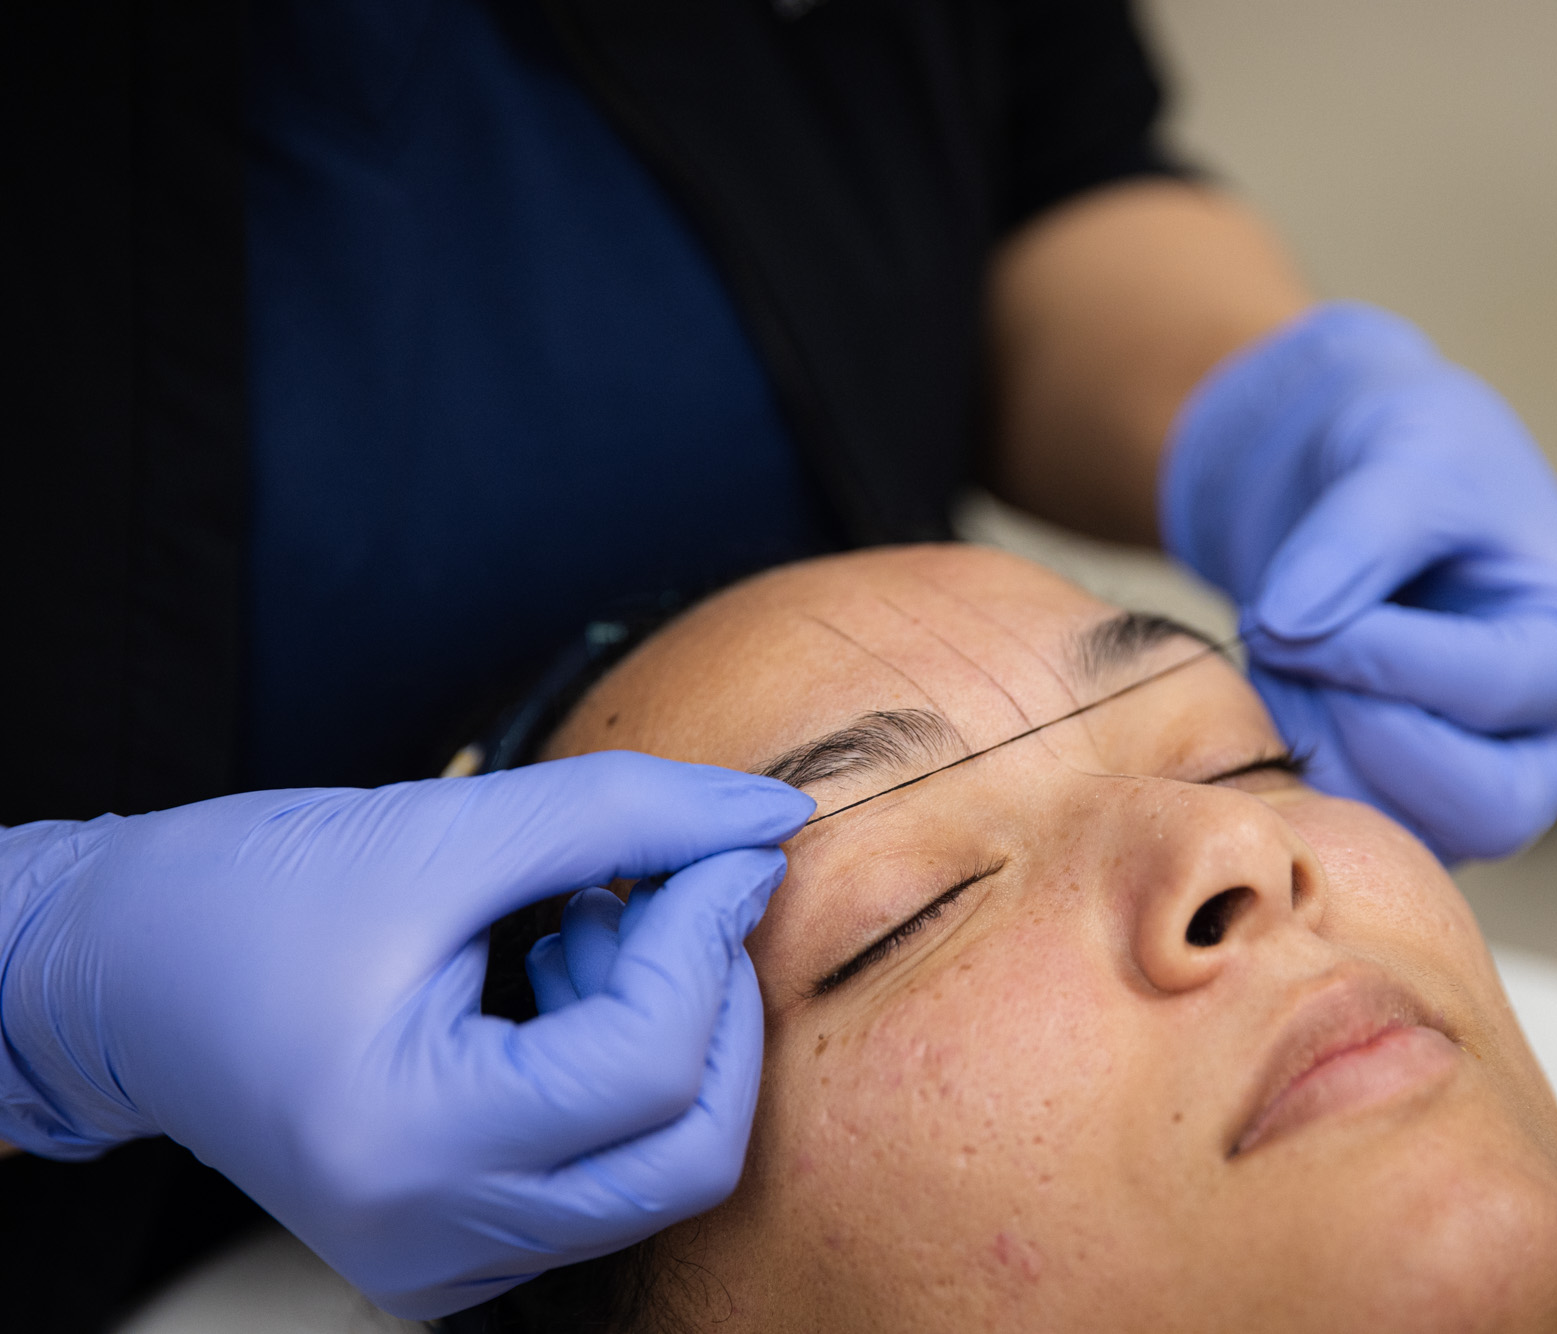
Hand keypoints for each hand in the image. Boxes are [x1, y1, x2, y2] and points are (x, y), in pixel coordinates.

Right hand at [0, 752, 812, 1317]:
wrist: (116, 972)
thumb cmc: (249, 893)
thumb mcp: (446, 828)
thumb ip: (625, 815)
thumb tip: (768, 822)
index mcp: (409, 1141)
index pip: (649, 1063)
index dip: (711, 935)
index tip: (733, 844)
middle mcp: (430, 1238)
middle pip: (688, 1149)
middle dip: (711, 1005)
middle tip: (662, 895)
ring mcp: (443, 1260)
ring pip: (660, 1170)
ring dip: (666, 1037)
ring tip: (581, 930)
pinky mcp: (453, 1248)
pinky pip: (604, 1179)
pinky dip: (619, 1081)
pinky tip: (553, 993)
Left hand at [1161, 303, 1556, 861]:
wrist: (1344, 478)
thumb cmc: (1406, 453)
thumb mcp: (1400, 452)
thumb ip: (1354, 534)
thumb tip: (1288, 624)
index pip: (1500, 690)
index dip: (1382, 659)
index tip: (1283, 610)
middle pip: (1486, 807)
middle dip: (1364, 726)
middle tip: (1282, 640)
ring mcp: (1486, 788)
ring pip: (1406, 828)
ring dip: (1315, 741)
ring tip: (1275, 643)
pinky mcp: (1411, 809)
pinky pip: (1351, 826)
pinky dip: (1295, 760)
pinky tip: (1276, 680)